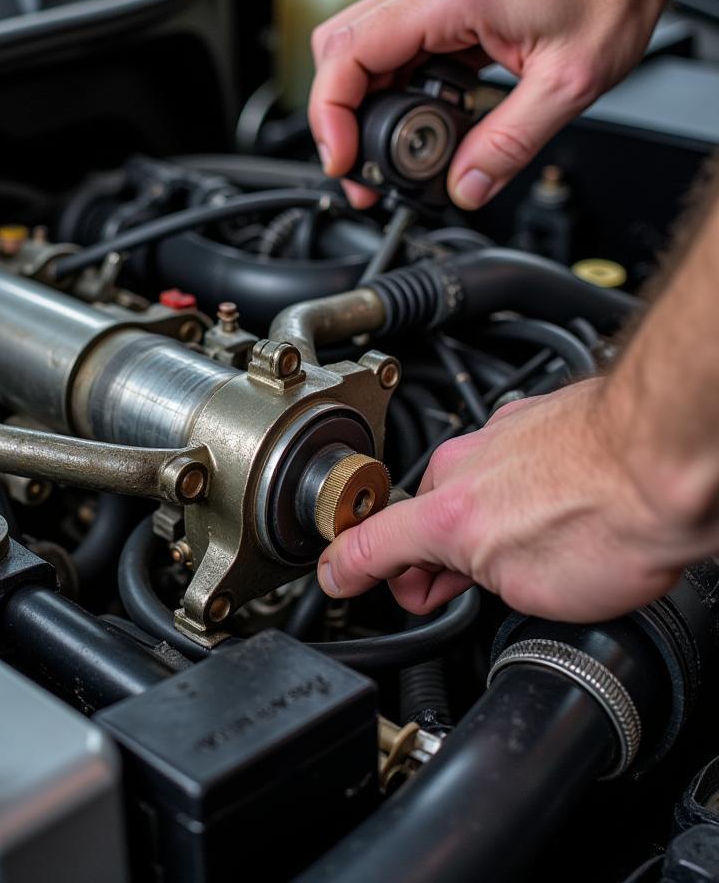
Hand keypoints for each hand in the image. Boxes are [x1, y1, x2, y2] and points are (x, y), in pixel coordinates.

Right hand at [308, 0, 669, 209]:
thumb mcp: (567, 85)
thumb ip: (509, 145)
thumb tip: (465, 188)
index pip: (348, 55)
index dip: (331, 117)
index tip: (345, 160)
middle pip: (338, 52)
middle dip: (337, 119)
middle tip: (361, 170)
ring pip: (357, 51)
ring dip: (359, 107)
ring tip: (385, 155)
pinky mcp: (438, 2)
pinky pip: (388, 48)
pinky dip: (386, 90)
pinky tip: (410, 121)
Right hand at [316, 378, 693, 621]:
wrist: (673, 456)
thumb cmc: (614, 520)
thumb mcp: (524, 589)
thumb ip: (470, 581)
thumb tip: (452, 577)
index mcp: (445, 511)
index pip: (369, 544)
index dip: (346, 570)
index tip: (338, 579)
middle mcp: (463, 462)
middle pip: (421, 516)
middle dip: (428, 558)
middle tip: (443, 591)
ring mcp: (502, 434)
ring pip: (465, 486)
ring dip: (473, 524)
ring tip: (513, 557)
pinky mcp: (540, 419)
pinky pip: (504, 461)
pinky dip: (509, 491)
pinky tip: (547, 512)